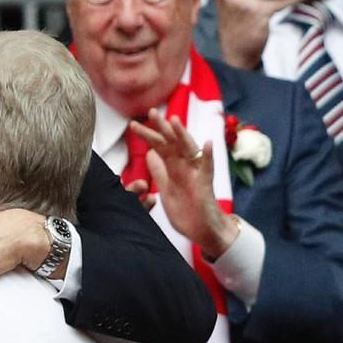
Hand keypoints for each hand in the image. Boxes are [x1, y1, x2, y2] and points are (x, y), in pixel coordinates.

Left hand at [130, 111, 237, 258]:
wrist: (202, 230)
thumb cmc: (187, 209)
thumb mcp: (167, 188)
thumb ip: (159, 171)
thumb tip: (150, 154)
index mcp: (174, 167)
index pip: (159, 146)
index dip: (148, 135)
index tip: (133, 124)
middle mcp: (186, 166)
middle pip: (172, 143)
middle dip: (162, 128)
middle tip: (151, 112)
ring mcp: (196, 174)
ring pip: (189, 150)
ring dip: (182, 136)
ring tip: (174, 122)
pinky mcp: (206, 186)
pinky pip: (208, 169)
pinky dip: (209, 156)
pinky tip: (209, 143)